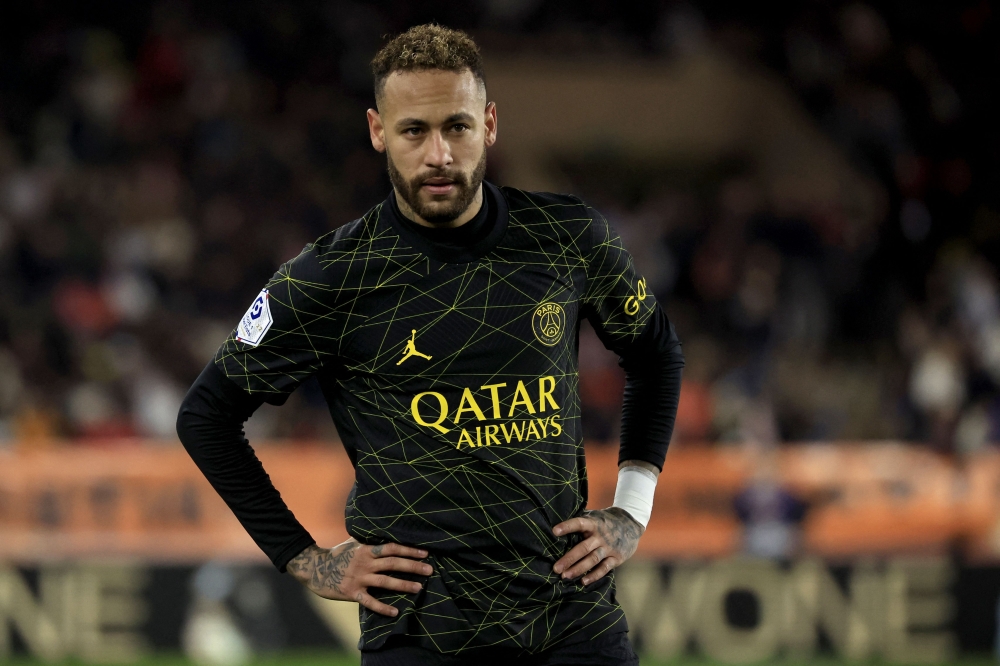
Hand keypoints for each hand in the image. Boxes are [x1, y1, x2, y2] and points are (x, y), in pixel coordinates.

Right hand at [286, 540, 432, 616]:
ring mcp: (359, 578)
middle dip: (412, 566)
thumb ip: (369, 541)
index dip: (408, 550)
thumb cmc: (336, 555)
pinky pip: (369, 601)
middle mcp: (364, 563)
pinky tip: (395, 612)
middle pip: (392, 563)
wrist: (314, 568)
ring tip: (419, 588)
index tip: (425, 553)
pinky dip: (382, 607)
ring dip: (403, 584)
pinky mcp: (351, 592)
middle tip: (429, 570)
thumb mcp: (353, 543)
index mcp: (366, 549)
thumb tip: (386, 533)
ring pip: (385, 581)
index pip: (391, 548)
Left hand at [552, 507, 642, 585]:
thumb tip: (556, 526)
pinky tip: (583, 581)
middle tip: (556, 568)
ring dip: (578, 569)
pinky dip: (594, 576)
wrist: (631, 524)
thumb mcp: (594, 516)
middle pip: (583, 548)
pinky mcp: (616, 558)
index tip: (554, 531)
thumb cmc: (605, 521)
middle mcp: (601, 536)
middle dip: (569, 559)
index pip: (579, 523)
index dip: (567, 526)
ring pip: (592, 560)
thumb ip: (580, 521)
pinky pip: (604, 568)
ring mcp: (609, 547)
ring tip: (565, 576)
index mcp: (594, 523)